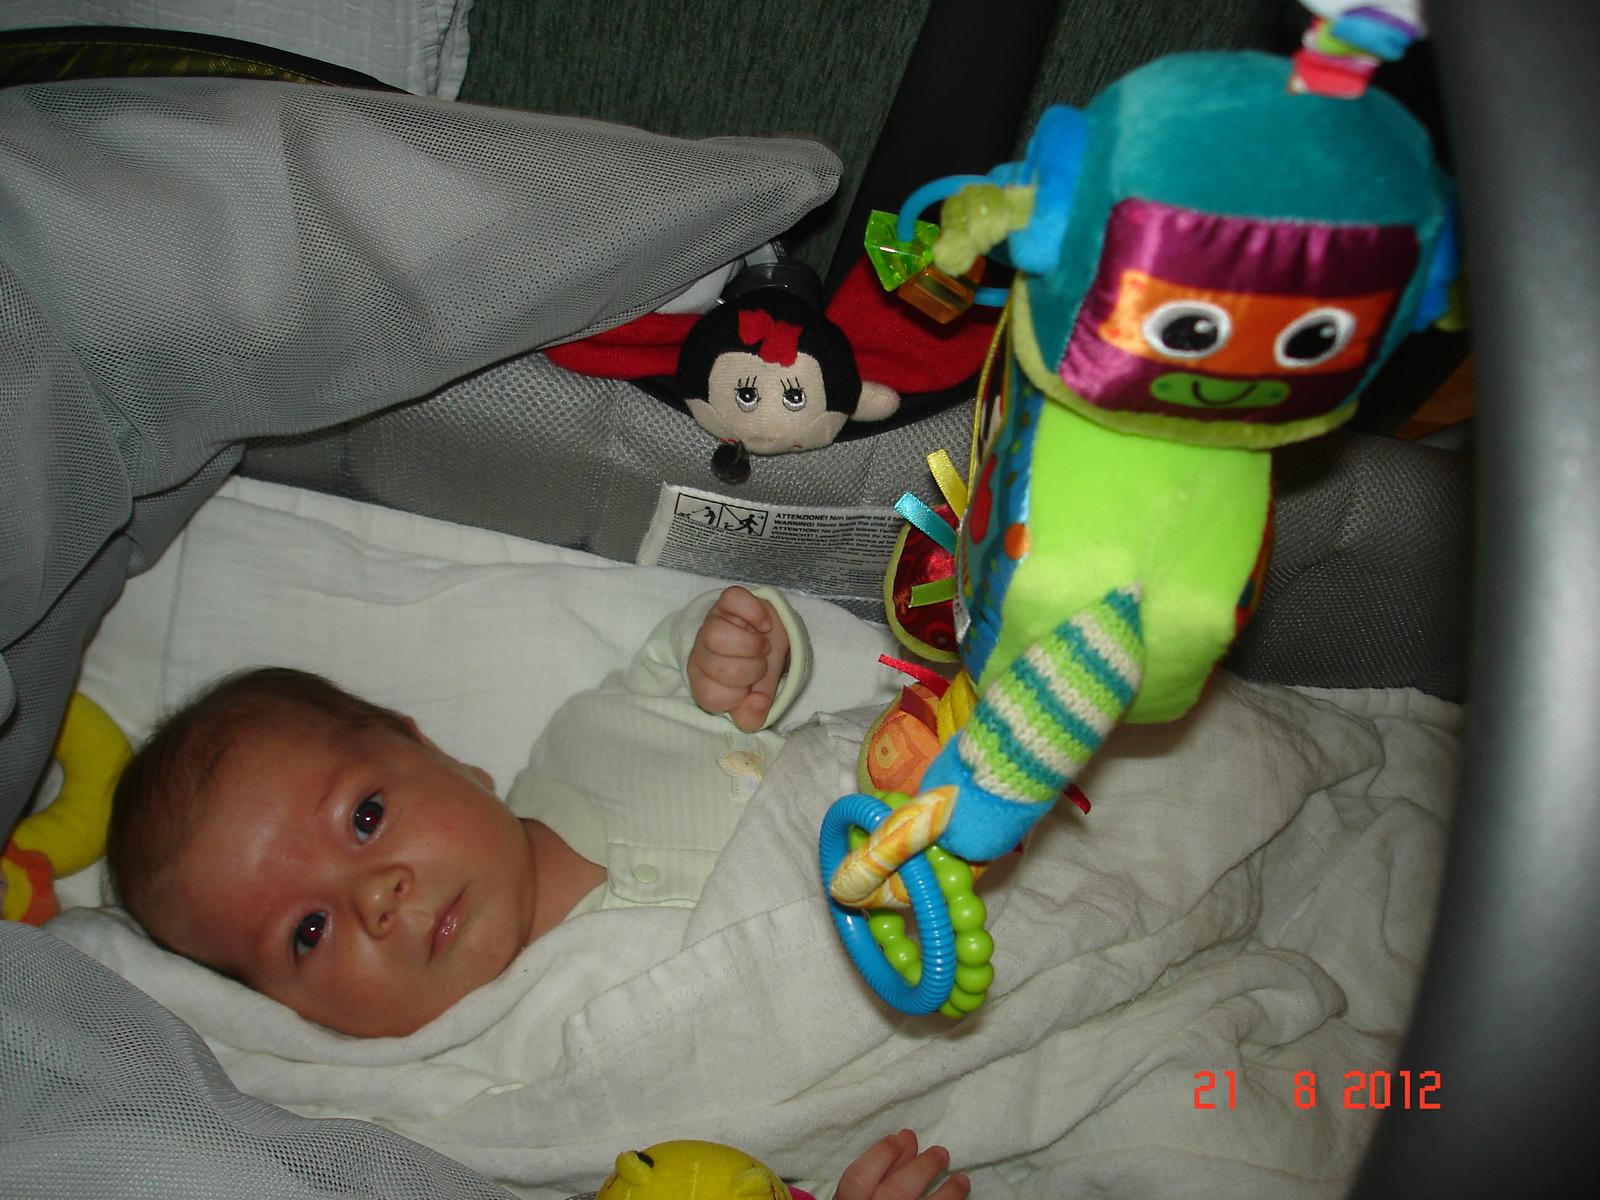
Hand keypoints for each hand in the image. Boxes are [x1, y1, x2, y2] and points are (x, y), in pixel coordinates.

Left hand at [687, 586, 789, 732]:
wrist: (770, 635)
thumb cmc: (760, 666)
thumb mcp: (761, 693)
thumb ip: (756, 709)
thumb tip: (754, 712)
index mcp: (704, 682)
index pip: (712, 697)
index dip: (738, 696)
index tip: (751, 688)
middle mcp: (701, 654)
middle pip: (720, 667)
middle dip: (752, 669)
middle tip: (760, 663)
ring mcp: (711, 624)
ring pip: (716, 635)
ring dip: (752, 644)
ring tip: (762, 645)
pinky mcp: (724, 601)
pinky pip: (734, 601)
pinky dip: (755, 613)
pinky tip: (764, 624)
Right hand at [834, 1130, 970, 1199]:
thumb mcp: (864, 1189)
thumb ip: (881, 1168)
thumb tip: (907, 1138)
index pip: (859, 1177)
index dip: (883, 1153)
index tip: (904, 1135)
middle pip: (894, 1193)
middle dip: (921, 1169)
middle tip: (941, 1152)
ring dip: (946, 1194)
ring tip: (962, 1180)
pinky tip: (958, 1199)